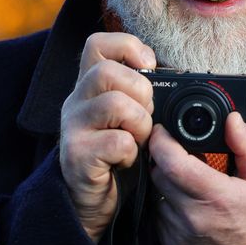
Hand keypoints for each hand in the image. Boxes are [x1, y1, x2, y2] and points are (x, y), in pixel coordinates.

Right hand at [60, 33, 155, 242]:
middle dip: (140, 92)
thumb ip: (140, 94)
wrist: (91, 200)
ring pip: (115, 103)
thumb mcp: (127, 117)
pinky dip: (131, 152)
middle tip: (145, 115)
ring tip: (138, 139)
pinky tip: (127, 160)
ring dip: (139, 123)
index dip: (127, 47)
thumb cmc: (115, 154)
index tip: (148, 67)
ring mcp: (73, 128)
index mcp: (89, 86)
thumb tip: (173, 76)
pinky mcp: (77, 155)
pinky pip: (117, 142)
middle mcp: (76, 101)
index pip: (97, 43)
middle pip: (106, 71)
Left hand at [150, 112, 245, 244]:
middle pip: (158, 174)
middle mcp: (192, 217)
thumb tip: (232, 120)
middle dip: (165, 160)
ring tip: (190, 186)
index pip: (171, 161)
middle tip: (182, 156)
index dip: (161, 141)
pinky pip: (158, 217)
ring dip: (166, 185)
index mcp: (215, 197)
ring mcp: (177, 235)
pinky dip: (168, 207)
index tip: (163, 130)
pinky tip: (188, 209)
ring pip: (156, 195)